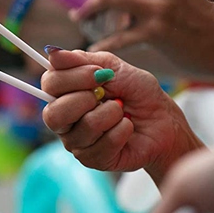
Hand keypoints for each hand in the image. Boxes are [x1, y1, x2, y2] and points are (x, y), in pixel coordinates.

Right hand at [41, 49, 201, 182]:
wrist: (164, 121)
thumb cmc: (138, 93)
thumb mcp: (113, 67)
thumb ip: (82, 61)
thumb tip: (52, 53)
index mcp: (64, 92)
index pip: (49, 84)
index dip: (72, 78)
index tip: (98, 74)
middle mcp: (64, 118)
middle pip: (53, 114)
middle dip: (85, 100)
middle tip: (107, 95)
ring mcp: (76, 141)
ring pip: (83, 129)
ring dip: (111, 115)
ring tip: (122, 111)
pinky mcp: (92, 159)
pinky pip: (101, 146)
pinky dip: (121, 132)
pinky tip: (127, 128)